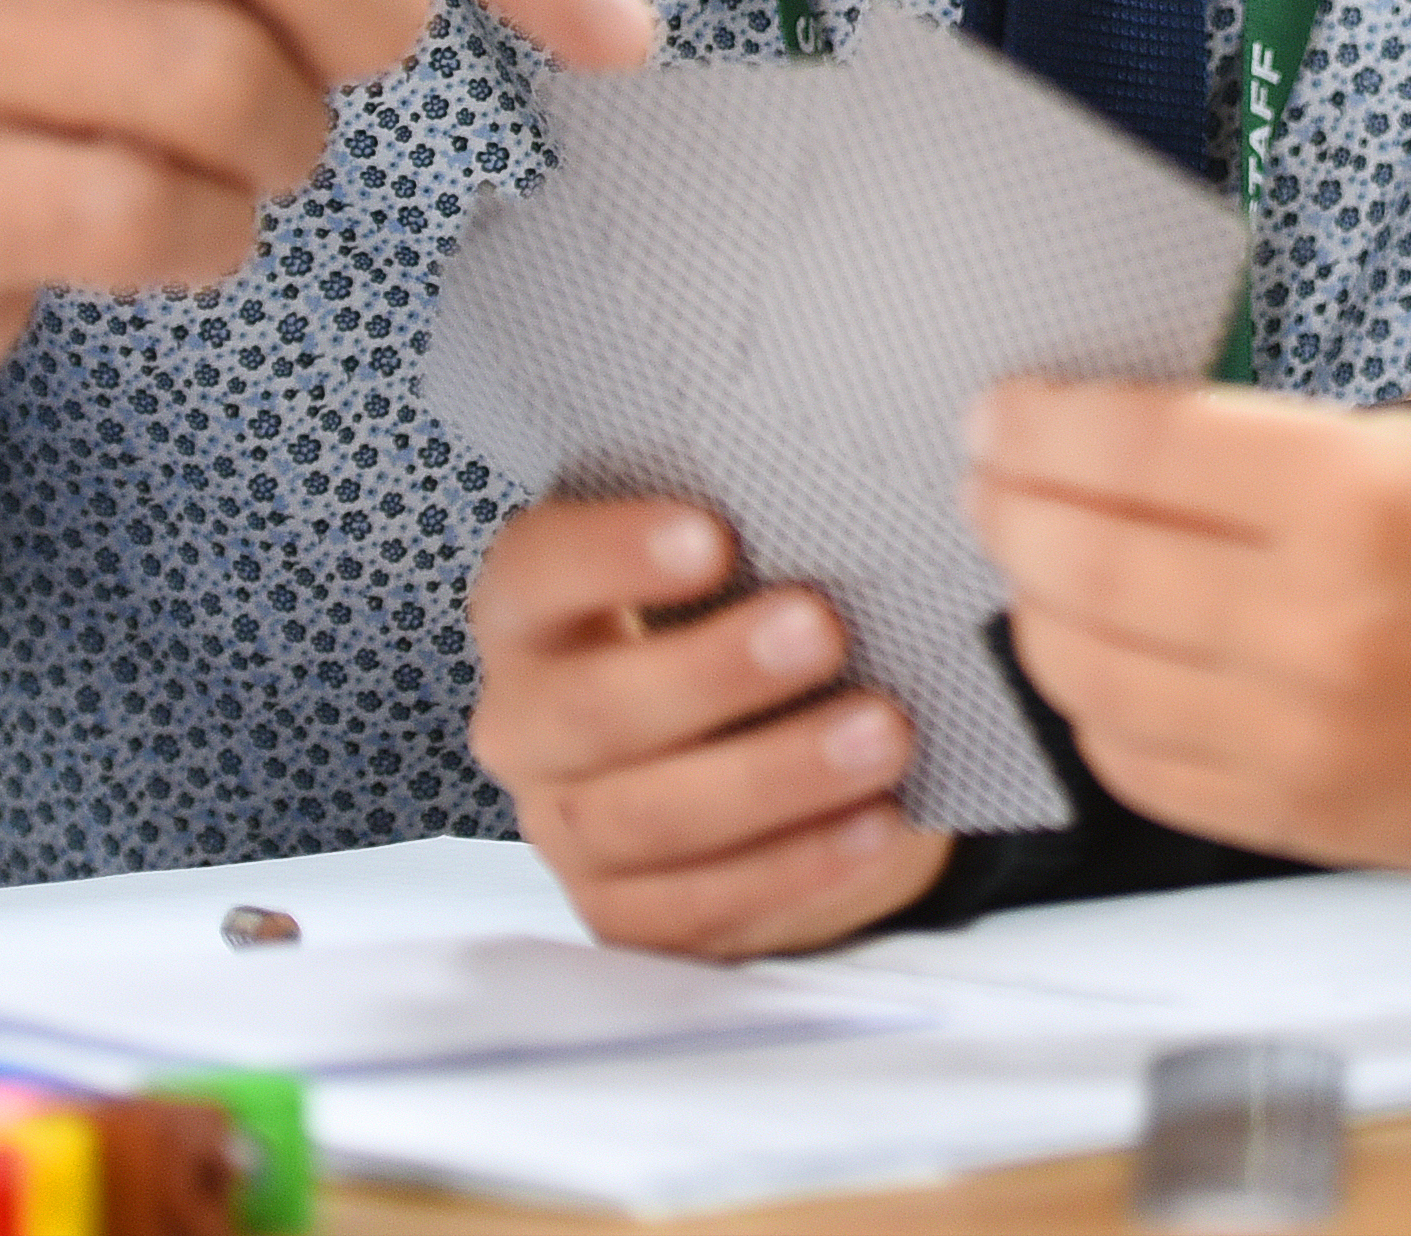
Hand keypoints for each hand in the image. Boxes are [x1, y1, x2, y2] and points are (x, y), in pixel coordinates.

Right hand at [467, 498, 953, 953]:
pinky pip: (695, 905)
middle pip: (588, 710)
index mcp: (534, 612)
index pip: (536, 570)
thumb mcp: (740, 569)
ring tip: (881, 734)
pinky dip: (792, 866)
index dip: (610, 555)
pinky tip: (872, 823)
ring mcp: (566, 828)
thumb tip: (872, 498)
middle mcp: (529, 722)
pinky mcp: (623, 912)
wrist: (761, 752)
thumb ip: (767, 533)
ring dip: (771, 777)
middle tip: (820, 630)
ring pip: (643, 818)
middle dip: (710, 674)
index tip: (712, 537)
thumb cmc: (739, 625)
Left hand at [963, 384, 1410, 879]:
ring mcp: (1301, 735)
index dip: (1044, 423)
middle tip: (987, 478)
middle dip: (1011, 507)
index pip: (1140, 445)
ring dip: (1033, 606)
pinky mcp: (1301, 819)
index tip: (1002, 410)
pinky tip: (1092, 662)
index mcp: (1360, 497)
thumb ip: (1278, 451)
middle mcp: (1317, 620)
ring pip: (1091, 668)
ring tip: (1028, 565)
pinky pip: (1140, 765)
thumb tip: (1130, 448)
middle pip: (1089, 558)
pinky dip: (1092, 707)